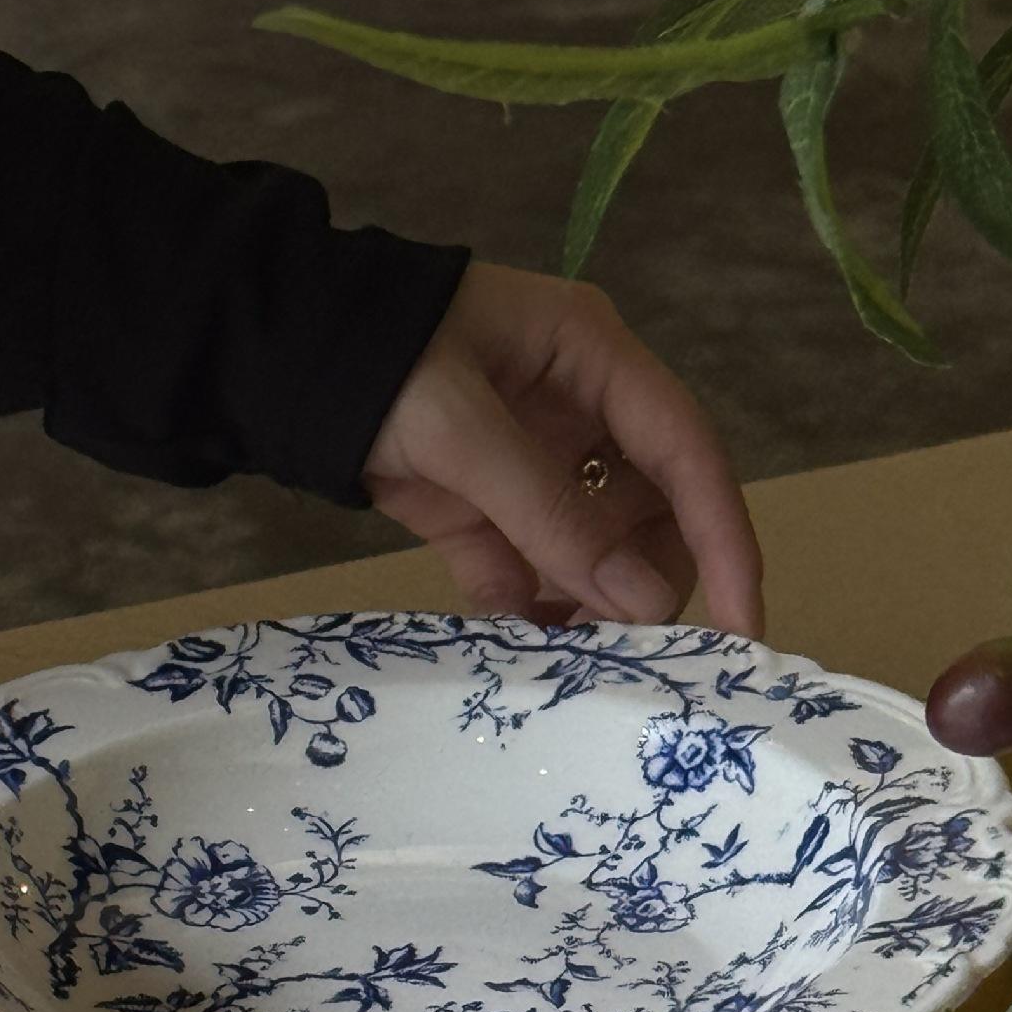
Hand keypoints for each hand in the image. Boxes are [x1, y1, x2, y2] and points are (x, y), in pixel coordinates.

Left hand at [364, 262, 763, 635]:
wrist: (265, 357)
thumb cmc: (371, 358)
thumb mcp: (461, 429)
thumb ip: (548, 512)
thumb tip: (644, 600)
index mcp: (593, 359)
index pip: (689, 455)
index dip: (725, 539)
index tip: (746, 623)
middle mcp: (576, 411)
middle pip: (649, 513)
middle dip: (645, 584)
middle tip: (628, 654)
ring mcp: (527, 462)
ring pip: (591, 550)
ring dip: (587, 603)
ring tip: (568, 655)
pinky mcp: (476, 507)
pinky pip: (524, 568)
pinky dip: (526, 605)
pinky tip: (516, 637)